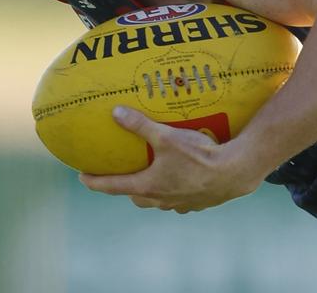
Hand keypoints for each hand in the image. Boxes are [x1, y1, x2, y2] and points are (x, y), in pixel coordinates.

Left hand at [78, 107, 265, 213]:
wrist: (234, 172)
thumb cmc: (199, 155)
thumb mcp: (166, 137)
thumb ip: (141, 125)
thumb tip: (116, 112)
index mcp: (148, 186)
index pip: (113, 186)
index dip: (95, 182)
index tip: (82, 177)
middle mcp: (161, 199)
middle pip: (137, 197)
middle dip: (129, 188)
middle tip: (126, 175)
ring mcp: (180, 204)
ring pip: (159, 200)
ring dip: (154, 191)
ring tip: (157, 175)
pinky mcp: (198, 204)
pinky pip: (181, 200)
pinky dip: (177, 191)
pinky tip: (186, 179)